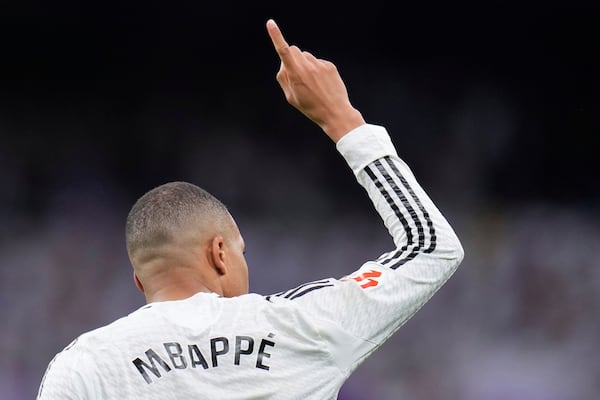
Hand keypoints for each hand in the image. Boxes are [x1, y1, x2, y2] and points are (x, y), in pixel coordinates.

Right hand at [266, 19, 364, 141]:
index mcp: (296, 74)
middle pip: (294, 50)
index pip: (283, 51)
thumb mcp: (291, 97)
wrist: (335, 112)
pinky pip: (318, 62)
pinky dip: (317, 70)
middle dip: (292, 58)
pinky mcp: (330, 66)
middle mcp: (308, 66)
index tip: (270, 23)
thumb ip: (284, 78)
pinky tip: (321, 84)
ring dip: (305, 65)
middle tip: (296, 75)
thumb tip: (283, 64)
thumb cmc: (310, 107)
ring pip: (306, 56)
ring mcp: (320, 65)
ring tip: (312, 83)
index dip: (276, 36)